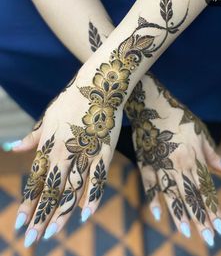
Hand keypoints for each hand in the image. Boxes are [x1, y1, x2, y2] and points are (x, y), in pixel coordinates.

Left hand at [13, 62, 124, 246]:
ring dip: (62, 212)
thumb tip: (11, 149)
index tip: (19, 223)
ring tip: (52, 233)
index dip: (28, 203)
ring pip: (72, 188)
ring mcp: (85, 151)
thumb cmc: (72, 100)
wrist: (99, 85)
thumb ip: (33, 136)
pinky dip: (93, 197)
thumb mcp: (48, 115)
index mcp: (49, 143)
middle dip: (40, 215)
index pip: (35, 180)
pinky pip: (98, 177)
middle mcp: (64, 151)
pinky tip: (86, 215)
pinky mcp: (104, 150)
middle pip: (51, 188)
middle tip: (32, 240)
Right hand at [125, 73, 220, 245]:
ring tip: (186, 232)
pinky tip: (158, 214)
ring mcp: (159, 164)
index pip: (205, 188)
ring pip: (171, 194)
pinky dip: (153, 199)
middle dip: (200, 218)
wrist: (151, 104)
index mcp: (192, 156)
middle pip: (190, 195)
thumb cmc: (178, 116)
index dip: (212, 208)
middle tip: (207, 238)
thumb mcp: (199, 131)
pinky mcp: (144, 162)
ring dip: (179, 214)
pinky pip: (149, 184)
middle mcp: (177, 164)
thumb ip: (211, 153)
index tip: (219, 226)